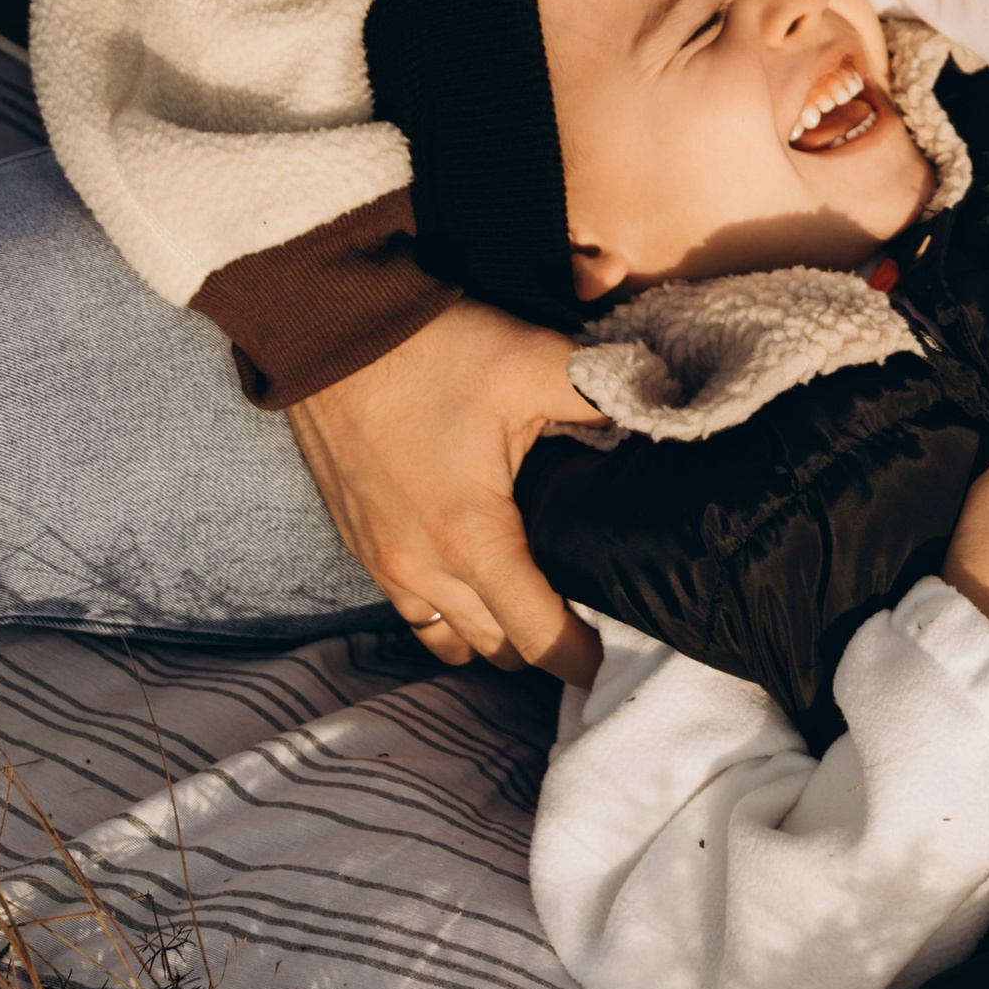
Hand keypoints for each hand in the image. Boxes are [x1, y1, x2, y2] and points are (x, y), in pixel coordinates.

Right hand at [286, 300, 603, 678]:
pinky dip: (447, 612)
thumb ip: (602, 395)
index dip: (581, 658)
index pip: (538, 638)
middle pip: (498, 648)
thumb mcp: (532, 361)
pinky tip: (474, 577)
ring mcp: (384, 563)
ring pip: (450, 638)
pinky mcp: (360, 545)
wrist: (331, 330)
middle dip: (543, 644)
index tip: (614, 653)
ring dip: (493, 632)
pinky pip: (411, 611)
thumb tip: (658, 412)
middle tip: (585, 616)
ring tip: (532, 601)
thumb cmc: (432, 349)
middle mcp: (424, 569)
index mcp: (473, 539)